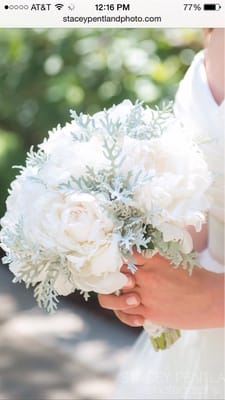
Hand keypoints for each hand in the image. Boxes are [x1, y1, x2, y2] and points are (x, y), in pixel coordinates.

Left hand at [98, 252, 223, 328]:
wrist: (210, 299)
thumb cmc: (195, 276)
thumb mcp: (174, 257)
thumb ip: (154, 254)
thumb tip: (139, 250)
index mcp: (152, 258)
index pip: (124, 253)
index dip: (118, 256)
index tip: (117, 259)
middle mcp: (146, 274)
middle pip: (116, 273)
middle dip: (113, 275)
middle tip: (115, 277)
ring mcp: (146, 294)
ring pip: (116, 294)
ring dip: (116, 294)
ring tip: (124, 293)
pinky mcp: (149, 312)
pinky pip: (126, 312)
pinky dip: (124, 310)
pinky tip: (134, 308)